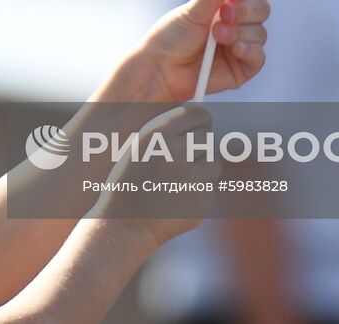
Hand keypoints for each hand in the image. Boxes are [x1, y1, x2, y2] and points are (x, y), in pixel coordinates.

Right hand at [91, 105, 217, 245]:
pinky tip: (177, 198)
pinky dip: (199, 190)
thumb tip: (202, 115)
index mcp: (158, 134)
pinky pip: (209, 187)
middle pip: (207, 137)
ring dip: (201, 168)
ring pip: (213, 162)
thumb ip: (168, 129)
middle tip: (179, 159)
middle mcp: (178, 152)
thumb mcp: (140, 146)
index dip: (199, 120)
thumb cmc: (131, 181)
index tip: (195, 127)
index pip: (198, 114)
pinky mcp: (203, 200)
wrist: (125, 224)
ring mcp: (193, 178)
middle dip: (197, 146)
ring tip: (175, 180)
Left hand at [128, 0, 268, 101]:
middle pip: (261, 7)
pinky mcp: (243, 66)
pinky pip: (259, 56)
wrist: (161, 70)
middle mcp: (238, 20)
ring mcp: (242, 43)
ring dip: (238, 32)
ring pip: (260, 32)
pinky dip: (249, 50)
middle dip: (244, 10)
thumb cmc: (172, 38)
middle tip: (223, 15)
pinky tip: (235, 50)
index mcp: (227, 1)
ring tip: (216, 36)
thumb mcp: (191, 13)